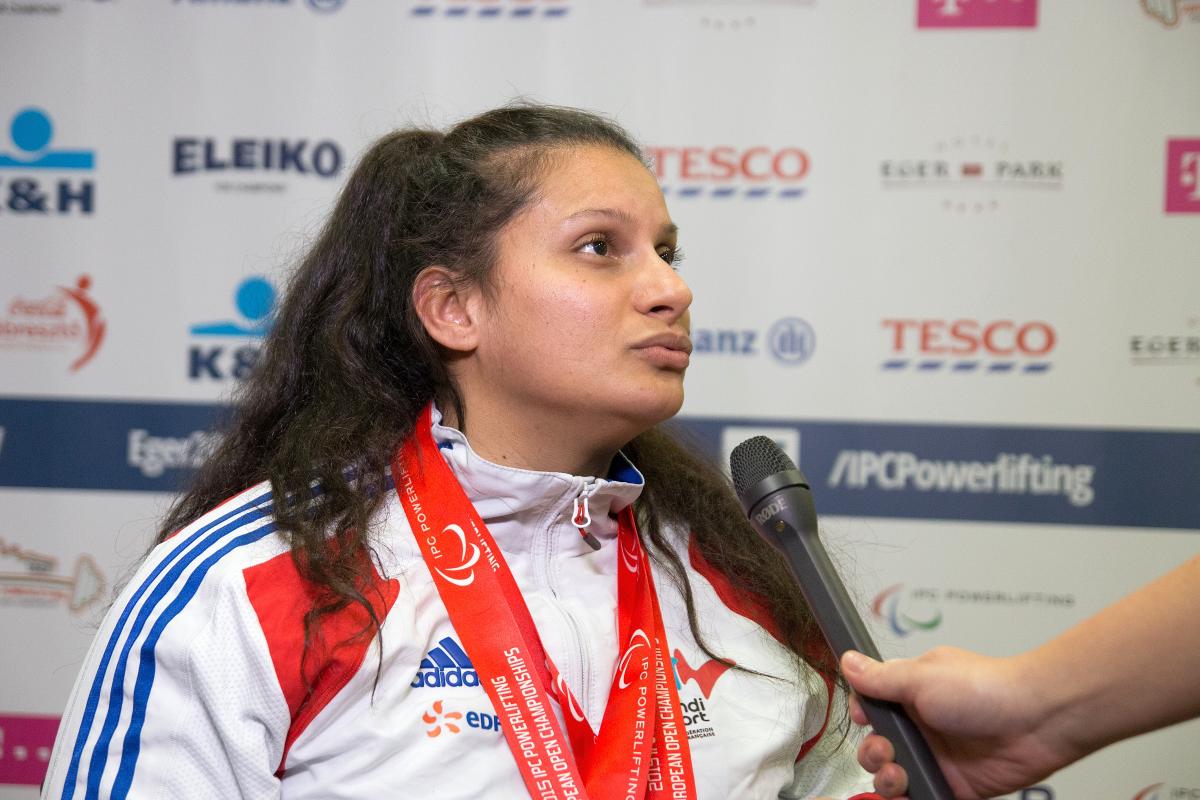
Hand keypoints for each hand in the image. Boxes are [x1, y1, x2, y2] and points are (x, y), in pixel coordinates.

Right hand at [840, 648, 1074, 799]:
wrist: (1034, 721)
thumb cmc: (983, 688)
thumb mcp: (921, 677)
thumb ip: (880, 677)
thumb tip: (847, 661)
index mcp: (912, 691)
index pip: (873, 705)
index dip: (864, 714)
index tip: (865, 718)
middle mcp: (922, 724)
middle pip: (878, 744)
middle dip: (872, 751)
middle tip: (886, 749)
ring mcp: (937, 755)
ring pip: (894, 773)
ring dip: (886, 777)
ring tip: (898, 773)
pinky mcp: (953, 784)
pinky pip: (920, 796)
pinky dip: (909, 799)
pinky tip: (909, 792)